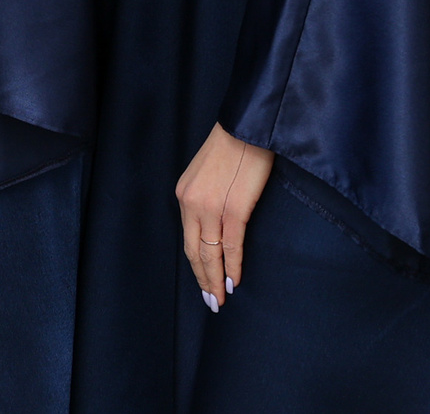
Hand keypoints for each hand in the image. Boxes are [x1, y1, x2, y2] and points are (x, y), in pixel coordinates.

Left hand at [175, 122, 273, 310]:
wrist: (245, 127)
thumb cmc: (231, 147)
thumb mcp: (205, 174)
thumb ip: (204, 199)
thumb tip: (213, 225)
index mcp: (184, 195)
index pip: (188, 239)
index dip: (196, 265)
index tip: (203, 283)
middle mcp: (191, 203)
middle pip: (195, 252)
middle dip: (203, 279)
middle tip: (211, 302)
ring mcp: (212, 207)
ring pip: (211, 253)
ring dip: (216, 279)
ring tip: (221, 298)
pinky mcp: (235, 208)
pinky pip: (232, 244)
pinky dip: (233, 265)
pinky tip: (235, 280)